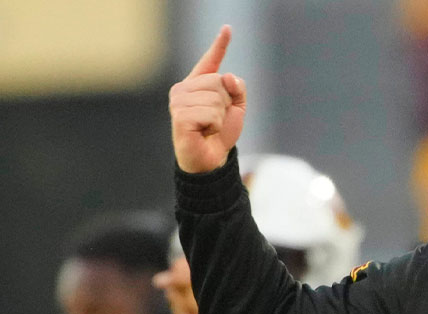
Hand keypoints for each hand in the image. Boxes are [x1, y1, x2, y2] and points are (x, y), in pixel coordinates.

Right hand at [168, 25, 245, 172]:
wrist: (211, 159)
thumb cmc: (220, 133)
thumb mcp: (236, 108)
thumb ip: (237, 88)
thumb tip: (227, 76)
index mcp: (198, 84)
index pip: (210, 61)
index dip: (220, 45)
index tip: (228, 28)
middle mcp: (183, 89)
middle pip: (219, 82)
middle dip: (226, 103)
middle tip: (216, 119)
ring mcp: (178, 102)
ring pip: (216, 98)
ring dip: (220, 117)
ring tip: (209, 127)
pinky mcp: (180, 116)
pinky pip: (210, 113)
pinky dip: (214, 125)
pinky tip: (204, 132)